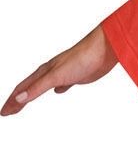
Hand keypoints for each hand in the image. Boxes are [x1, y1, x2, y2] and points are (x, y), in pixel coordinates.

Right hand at [2, 23, 119, 115]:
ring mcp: (62, 73)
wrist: (103, 50)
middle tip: (8, 112)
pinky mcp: (76, 76)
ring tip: (27, 101)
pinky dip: (57, 88)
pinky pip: (62, 84)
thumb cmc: (80, 59)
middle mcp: (50, 72)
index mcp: (43, 72)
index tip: (4, 113)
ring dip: (32, 94)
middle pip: (29, 88)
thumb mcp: (56, 76)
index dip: (12, 101)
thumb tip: (19, 99)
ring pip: (42, 85)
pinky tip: (60, 90)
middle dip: (17, 100)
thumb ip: (38, 88)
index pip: (22, 89)